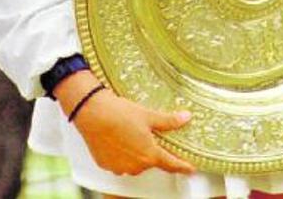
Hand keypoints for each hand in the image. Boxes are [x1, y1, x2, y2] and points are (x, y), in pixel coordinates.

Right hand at [54, 72, 193, 176]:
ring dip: (134, 153)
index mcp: (150, 154)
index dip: (182, 166)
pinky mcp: (106, 164)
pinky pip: (118, 162)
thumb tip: (185, 118)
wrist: (92, 113)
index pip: (171, 164)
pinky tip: (115, 139)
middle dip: (149, 149)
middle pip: (149, 160)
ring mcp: (120, 167)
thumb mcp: (148, 115)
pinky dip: (119, 154)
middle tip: (143, 133)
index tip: (190, 169)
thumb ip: (168, 121)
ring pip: (133, 162)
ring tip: (126, 133)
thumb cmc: (119, 113)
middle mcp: (136, 166)